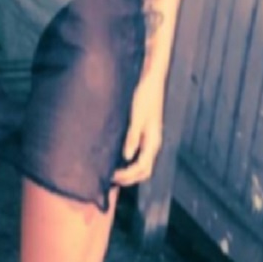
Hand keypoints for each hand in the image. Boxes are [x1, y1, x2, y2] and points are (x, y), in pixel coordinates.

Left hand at [112, 71, 164, 186]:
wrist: (151, 81)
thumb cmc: (144, 96)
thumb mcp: (136, 116)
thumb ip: (132, 136)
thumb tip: (126, 157)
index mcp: (153, 141)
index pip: (141, 168)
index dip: (126, 176)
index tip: (110, 176)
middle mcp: (153, 143)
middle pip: (144, 171)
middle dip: (128, 179)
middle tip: (109, 179)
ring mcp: (150, 139)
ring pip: (142, 165)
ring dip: (129, 173)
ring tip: (111, 173)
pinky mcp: (145, 134)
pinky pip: (139, 155)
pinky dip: (129, 163)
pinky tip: (116, 159)